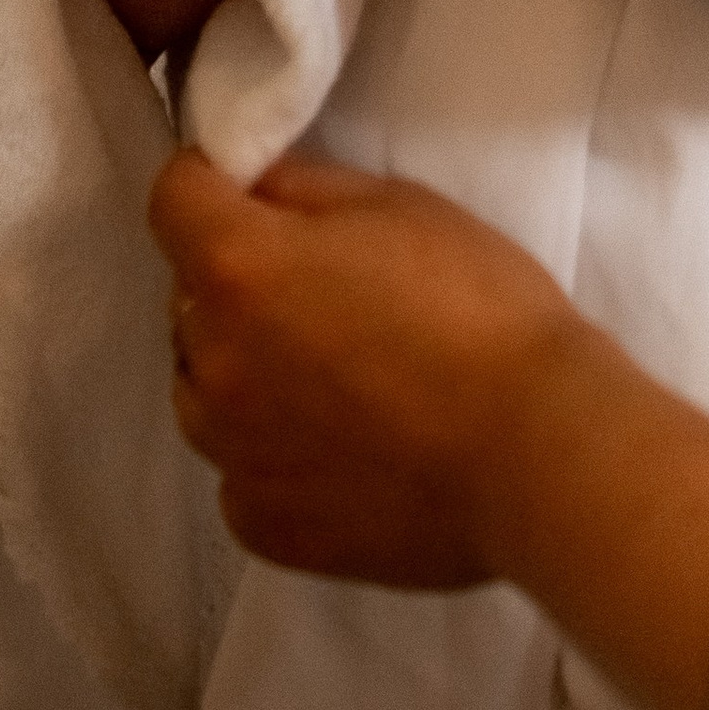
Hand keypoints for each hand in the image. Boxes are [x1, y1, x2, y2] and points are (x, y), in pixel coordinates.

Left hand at [151, 150, 589, 585]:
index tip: (254, 192)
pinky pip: (241, 469)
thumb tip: (253, 190)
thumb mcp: (398, 204)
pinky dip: (272, 451)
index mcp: (239, 270)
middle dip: (236, 283)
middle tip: (321, 291)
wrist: (535, 451)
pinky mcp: (262, 527)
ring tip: (333, 377)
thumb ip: (303, 190)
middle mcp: (214, 364)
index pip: (173, 198)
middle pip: (190, 302)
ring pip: (205, 392)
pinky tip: (345, 447)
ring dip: (244, 369)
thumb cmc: (477, 306)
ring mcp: (232, 457)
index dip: (210, 182)